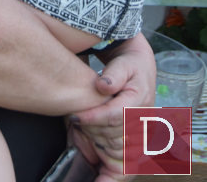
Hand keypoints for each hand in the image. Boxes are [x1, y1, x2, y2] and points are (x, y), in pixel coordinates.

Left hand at [69, 33, 155, 181]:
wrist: (141, 70)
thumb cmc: (128, 66)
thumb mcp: (122, 64)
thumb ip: (113, 74)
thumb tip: (102, 86)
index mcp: (141, 98)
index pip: (115, 114)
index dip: (93, 118)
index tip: (75, 117)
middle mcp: (145, 118)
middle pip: (114, 133)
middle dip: (91, 129)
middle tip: (74, 121)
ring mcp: (144, 131)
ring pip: (117, 145)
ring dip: (96, 140)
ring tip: (82, 128)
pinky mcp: (141, 139)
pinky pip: (124, 155)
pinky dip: (107, 153)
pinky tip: (94, 145)